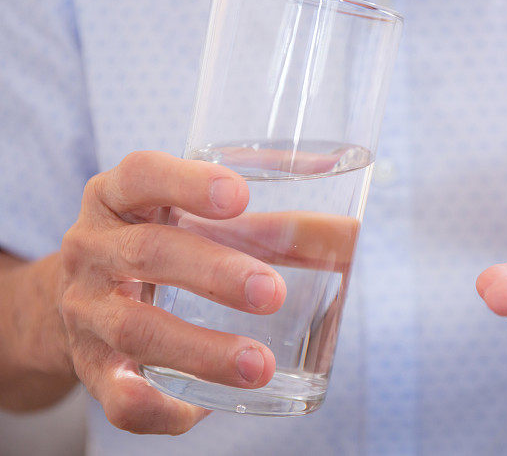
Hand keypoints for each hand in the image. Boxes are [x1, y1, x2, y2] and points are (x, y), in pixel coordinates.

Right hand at [58, 151, 286, 433]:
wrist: (75, 296)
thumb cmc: (162, 244)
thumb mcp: (197, 222)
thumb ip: (271, 225)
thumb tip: (352, 231)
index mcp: (120, 198)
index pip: (141, 175)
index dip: (185, 182)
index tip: (240, 196)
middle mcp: (94, 248)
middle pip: (149, 253)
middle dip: (215, 273)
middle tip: (273, 293)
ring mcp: (85, 311)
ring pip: (135, 330)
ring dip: (201, 350)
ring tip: (259, 366)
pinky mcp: (92, 367)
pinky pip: (117, 396)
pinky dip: (159, 407)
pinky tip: (202, 411)